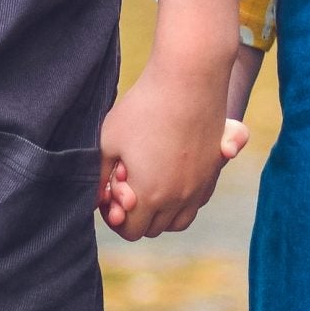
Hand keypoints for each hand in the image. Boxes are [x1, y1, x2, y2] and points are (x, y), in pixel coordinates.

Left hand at [96, 64, 237, 239]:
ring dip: (161, 211)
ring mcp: (200, 186)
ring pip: (178, 220)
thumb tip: (95, 200)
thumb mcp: (108, 142)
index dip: (116, 218)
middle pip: (154, 228)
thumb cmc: (142, 108)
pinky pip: (197, 201)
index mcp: (149, 196)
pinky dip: (182, 198)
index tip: (111, 193)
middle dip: (138, 213)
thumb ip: (98, 177)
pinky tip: (169, 171)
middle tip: (128, 181)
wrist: (188, 79)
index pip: (131, 231)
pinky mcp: (214, 171)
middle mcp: (178, 198)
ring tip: (149, 182)